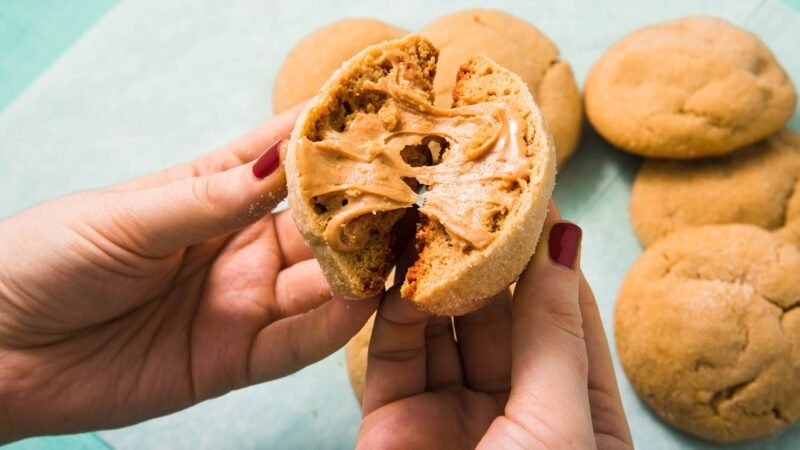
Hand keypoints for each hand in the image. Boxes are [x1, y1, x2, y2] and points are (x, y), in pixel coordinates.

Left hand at [0, 106, 377, 441]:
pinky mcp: (234, 358)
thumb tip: (287, 159)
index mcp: (210, 196)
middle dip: (363, 205)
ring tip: (405, 244)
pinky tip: (365, 302)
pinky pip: (296, 343)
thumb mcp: (130, 218)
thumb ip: (213, 198)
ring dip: (361, 266)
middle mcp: (237, 247)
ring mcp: (240, 303)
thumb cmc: (48, 261)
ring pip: (319, 284)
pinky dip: (333, 325)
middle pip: (316, 224)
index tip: (379, 115)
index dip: (328, 135)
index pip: (281, 157)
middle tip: (414, 188)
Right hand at [357, 205, 632, 448]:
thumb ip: (554, 334)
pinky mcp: (392, 419)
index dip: (552, 258)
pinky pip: (393, 352)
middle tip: (474, 189)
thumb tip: (565, 241)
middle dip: (488, 254)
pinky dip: (392, 307)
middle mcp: (514, 410)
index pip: (567, 320)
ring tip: (431, 210)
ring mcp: (451, 414)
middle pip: (503, 317)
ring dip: (437, 272)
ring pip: (444, 327)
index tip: (536, 195)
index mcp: (576, 418)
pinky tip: (399, 261)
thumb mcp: (558, 424)